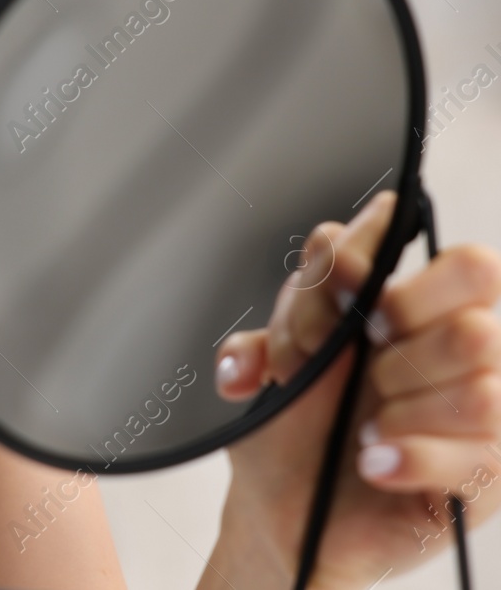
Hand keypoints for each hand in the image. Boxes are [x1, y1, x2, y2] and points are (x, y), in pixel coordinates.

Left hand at [210, 190, 500, 587]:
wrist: (280, 510)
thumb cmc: (291, 424)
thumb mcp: (281, 350)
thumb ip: (309, 295)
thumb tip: (338, 250)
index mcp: (423, 312)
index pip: (465, 264)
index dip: (409, 279)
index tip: (348, 299)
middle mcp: (465, 358)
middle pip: (478, 327)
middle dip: (401, 354)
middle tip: (364, 372)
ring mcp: (486, 418)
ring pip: (482, 394)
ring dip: (401, 413)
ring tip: (362, 432)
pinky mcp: (489, 478)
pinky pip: (477, 458)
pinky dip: (410, 458)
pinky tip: (374, 464)